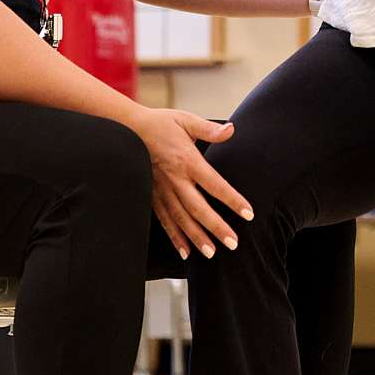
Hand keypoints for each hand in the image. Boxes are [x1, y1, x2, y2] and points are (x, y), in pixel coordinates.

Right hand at [130, 105, 254, 259]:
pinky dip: (174, 237)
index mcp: (187, 160)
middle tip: (233, 244)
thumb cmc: (159, 123)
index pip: (215, 184)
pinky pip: (164, 220)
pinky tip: (185, 252)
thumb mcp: (185, 120)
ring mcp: (162, 190)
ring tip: (211, 253)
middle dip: (216, 227)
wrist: (125, 128)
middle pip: (198, 208)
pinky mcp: (152, 196)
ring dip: (196, 237)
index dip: (232, 200)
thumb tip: (232, 130)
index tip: (248, 214)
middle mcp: (175, 179)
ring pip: (181, 219)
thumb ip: (209, 130)